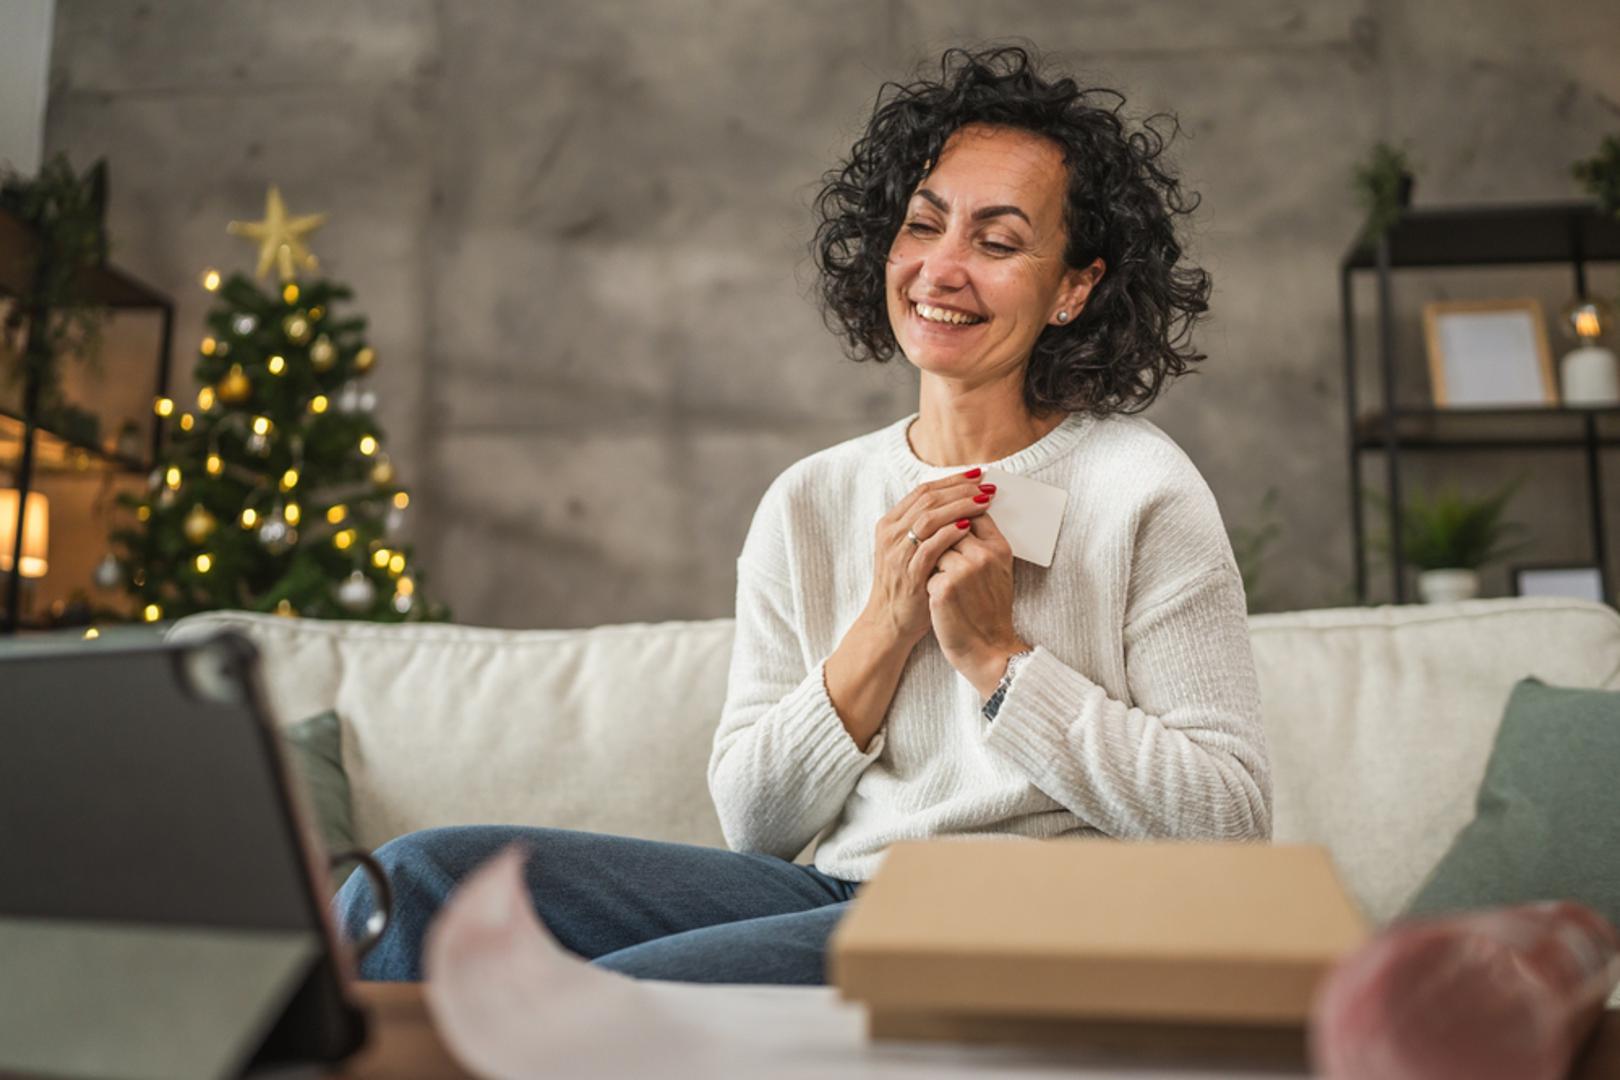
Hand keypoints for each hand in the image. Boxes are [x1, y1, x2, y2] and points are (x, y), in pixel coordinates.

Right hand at [863, 469, 998, 646]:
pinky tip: (968, 527)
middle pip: (927, 499)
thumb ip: (925, 527)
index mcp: (889, 524)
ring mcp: (898, 553)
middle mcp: (890, 534)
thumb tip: (957, 501)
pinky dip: (950, 534)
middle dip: (960, 490)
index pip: (922, 490)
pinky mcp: (909, 572)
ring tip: (984, 501)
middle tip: (986, 486)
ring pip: (929, 517)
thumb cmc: (907, 584)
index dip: (951, 480)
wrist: (890, 622)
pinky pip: (931, 546)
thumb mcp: (909, 549)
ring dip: (960, 506)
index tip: (977, 475)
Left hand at [926, 512, 1029, 696]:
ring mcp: (964, 570)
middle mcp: (984, 555)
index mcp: (999, 548)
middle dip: (943, 542)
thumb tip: (963, 516)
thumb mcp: (998, 573)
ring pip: (934, 546)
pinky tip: (939, 599)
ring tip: (946, 585)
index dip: (957, 518)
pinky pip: (926, 569)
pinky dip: (928, 583)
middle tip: (946, 564)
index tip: (951, 526)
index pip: (973, 513)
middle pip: (949, 527)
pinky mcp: (945, 587)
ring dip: (933, 562)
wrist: (987, 649)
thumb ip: (984, 543)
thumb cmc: (989, 611)